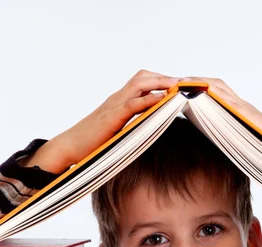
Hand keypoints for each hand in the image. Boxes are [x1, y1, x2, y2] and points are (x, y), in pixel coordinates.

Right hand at [24, 70, 179, 173]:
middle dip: (165, 77)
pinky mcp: (112, 117)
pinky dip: (148, 99)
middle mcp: (117, 99)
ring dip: (161, 82)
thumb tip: (148, 133)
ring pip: (139, 84)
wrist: (69, 147)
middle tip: (185, 81)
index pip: (142, 83)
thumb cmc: (91, 144)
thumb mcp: (116, 133)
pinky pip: (132, 103)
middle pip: (143, 77)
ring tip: (179, 84)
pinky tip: (162, 99)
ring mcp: (114, 106)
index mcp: (118, 102)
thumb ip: (131, 128)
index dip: (160, 81)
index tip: (179, 85)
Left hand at [181, 77, 261, 168]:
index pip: (212, 96)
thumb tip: (211, 150)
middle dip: (192, 82)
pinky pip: (228, 99)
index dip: (194, 91)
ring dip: (199, 83)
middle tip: (172, 82)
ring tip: (180, 83)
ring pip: (219, 88)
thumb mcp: (241, 146)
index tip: (176, 91)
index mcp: (235, 114)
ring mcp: (243, 108)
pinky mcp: (247, 113)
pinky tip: (199, 93)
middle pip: (213, 86)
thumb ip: (227, 143)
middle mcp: (239, 107)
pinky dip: (213, 93)